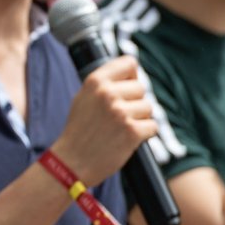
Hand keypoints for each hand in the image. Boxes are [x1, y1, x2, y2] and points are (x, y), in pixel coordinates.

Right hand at [51, 55, 155, 185]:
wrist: (71, 162)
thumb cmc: (79, 130)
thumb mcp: (83, 98)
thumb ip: (105, 84)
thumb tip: (133, 74)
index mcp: (95, 81)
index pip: (129, 63)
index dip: (131, 76)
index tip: (126, 87)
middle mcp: (108, 94)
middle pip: (141, 87)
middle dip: (135, 101)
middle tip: (118, 116)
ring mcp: (120, 113)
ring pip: (149, 107)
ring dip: (140, 119)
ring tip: (120, 128)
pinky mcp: (132, 131)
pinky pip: (152, 126)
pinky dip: (144, 134)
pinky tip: (126, 139)